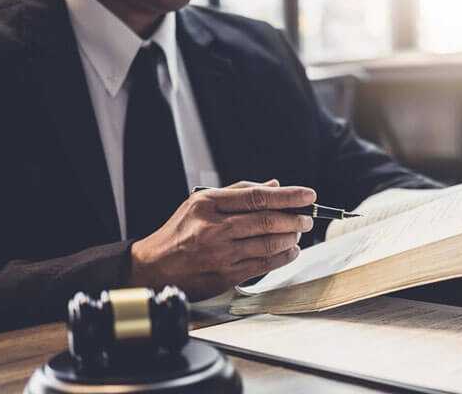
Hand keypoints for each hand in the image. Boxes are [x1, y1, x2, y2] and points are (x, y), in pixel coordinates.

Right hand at [130, 180, 315, 299]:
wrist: (153, 267)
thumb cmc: (180, 232)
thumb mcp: (200, 203)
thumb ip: (238, 192)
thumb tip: (274, 184)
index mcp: (208, 203)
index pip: (257, 196)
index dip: (288, 195)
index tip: (308, 195)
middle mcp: (215, 228)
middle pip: (267, 220)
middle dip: (295, 219)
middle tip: (307, 218)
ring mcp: (221, 253)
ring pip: (268, 244)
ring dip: (291, 238)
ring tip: (298, 234)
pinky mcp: (225, 275)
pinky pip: (263, 265)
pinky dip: (283, 257)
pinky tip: (290, 252)